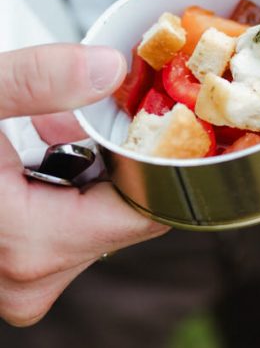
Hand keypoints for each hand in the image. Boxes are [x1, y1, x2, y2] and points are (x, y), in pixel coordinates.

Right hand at [0, 45, 167, 326]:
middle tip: (71, 118)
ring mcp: (21, 281)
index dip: (152, 157)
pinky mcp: (16, 270)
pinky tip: (33, 162)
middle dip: (112, 159)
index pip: (145, 210)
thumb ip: (33, 82)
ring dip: (87, 173)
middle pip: (126, 212)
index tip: (145, 114)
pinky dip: (64, 188)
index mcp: (30, 246)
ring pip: (100, 218)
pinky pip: (70, 226)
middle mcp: (29, 280)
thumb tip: (107, 69)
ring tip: (42, 137)